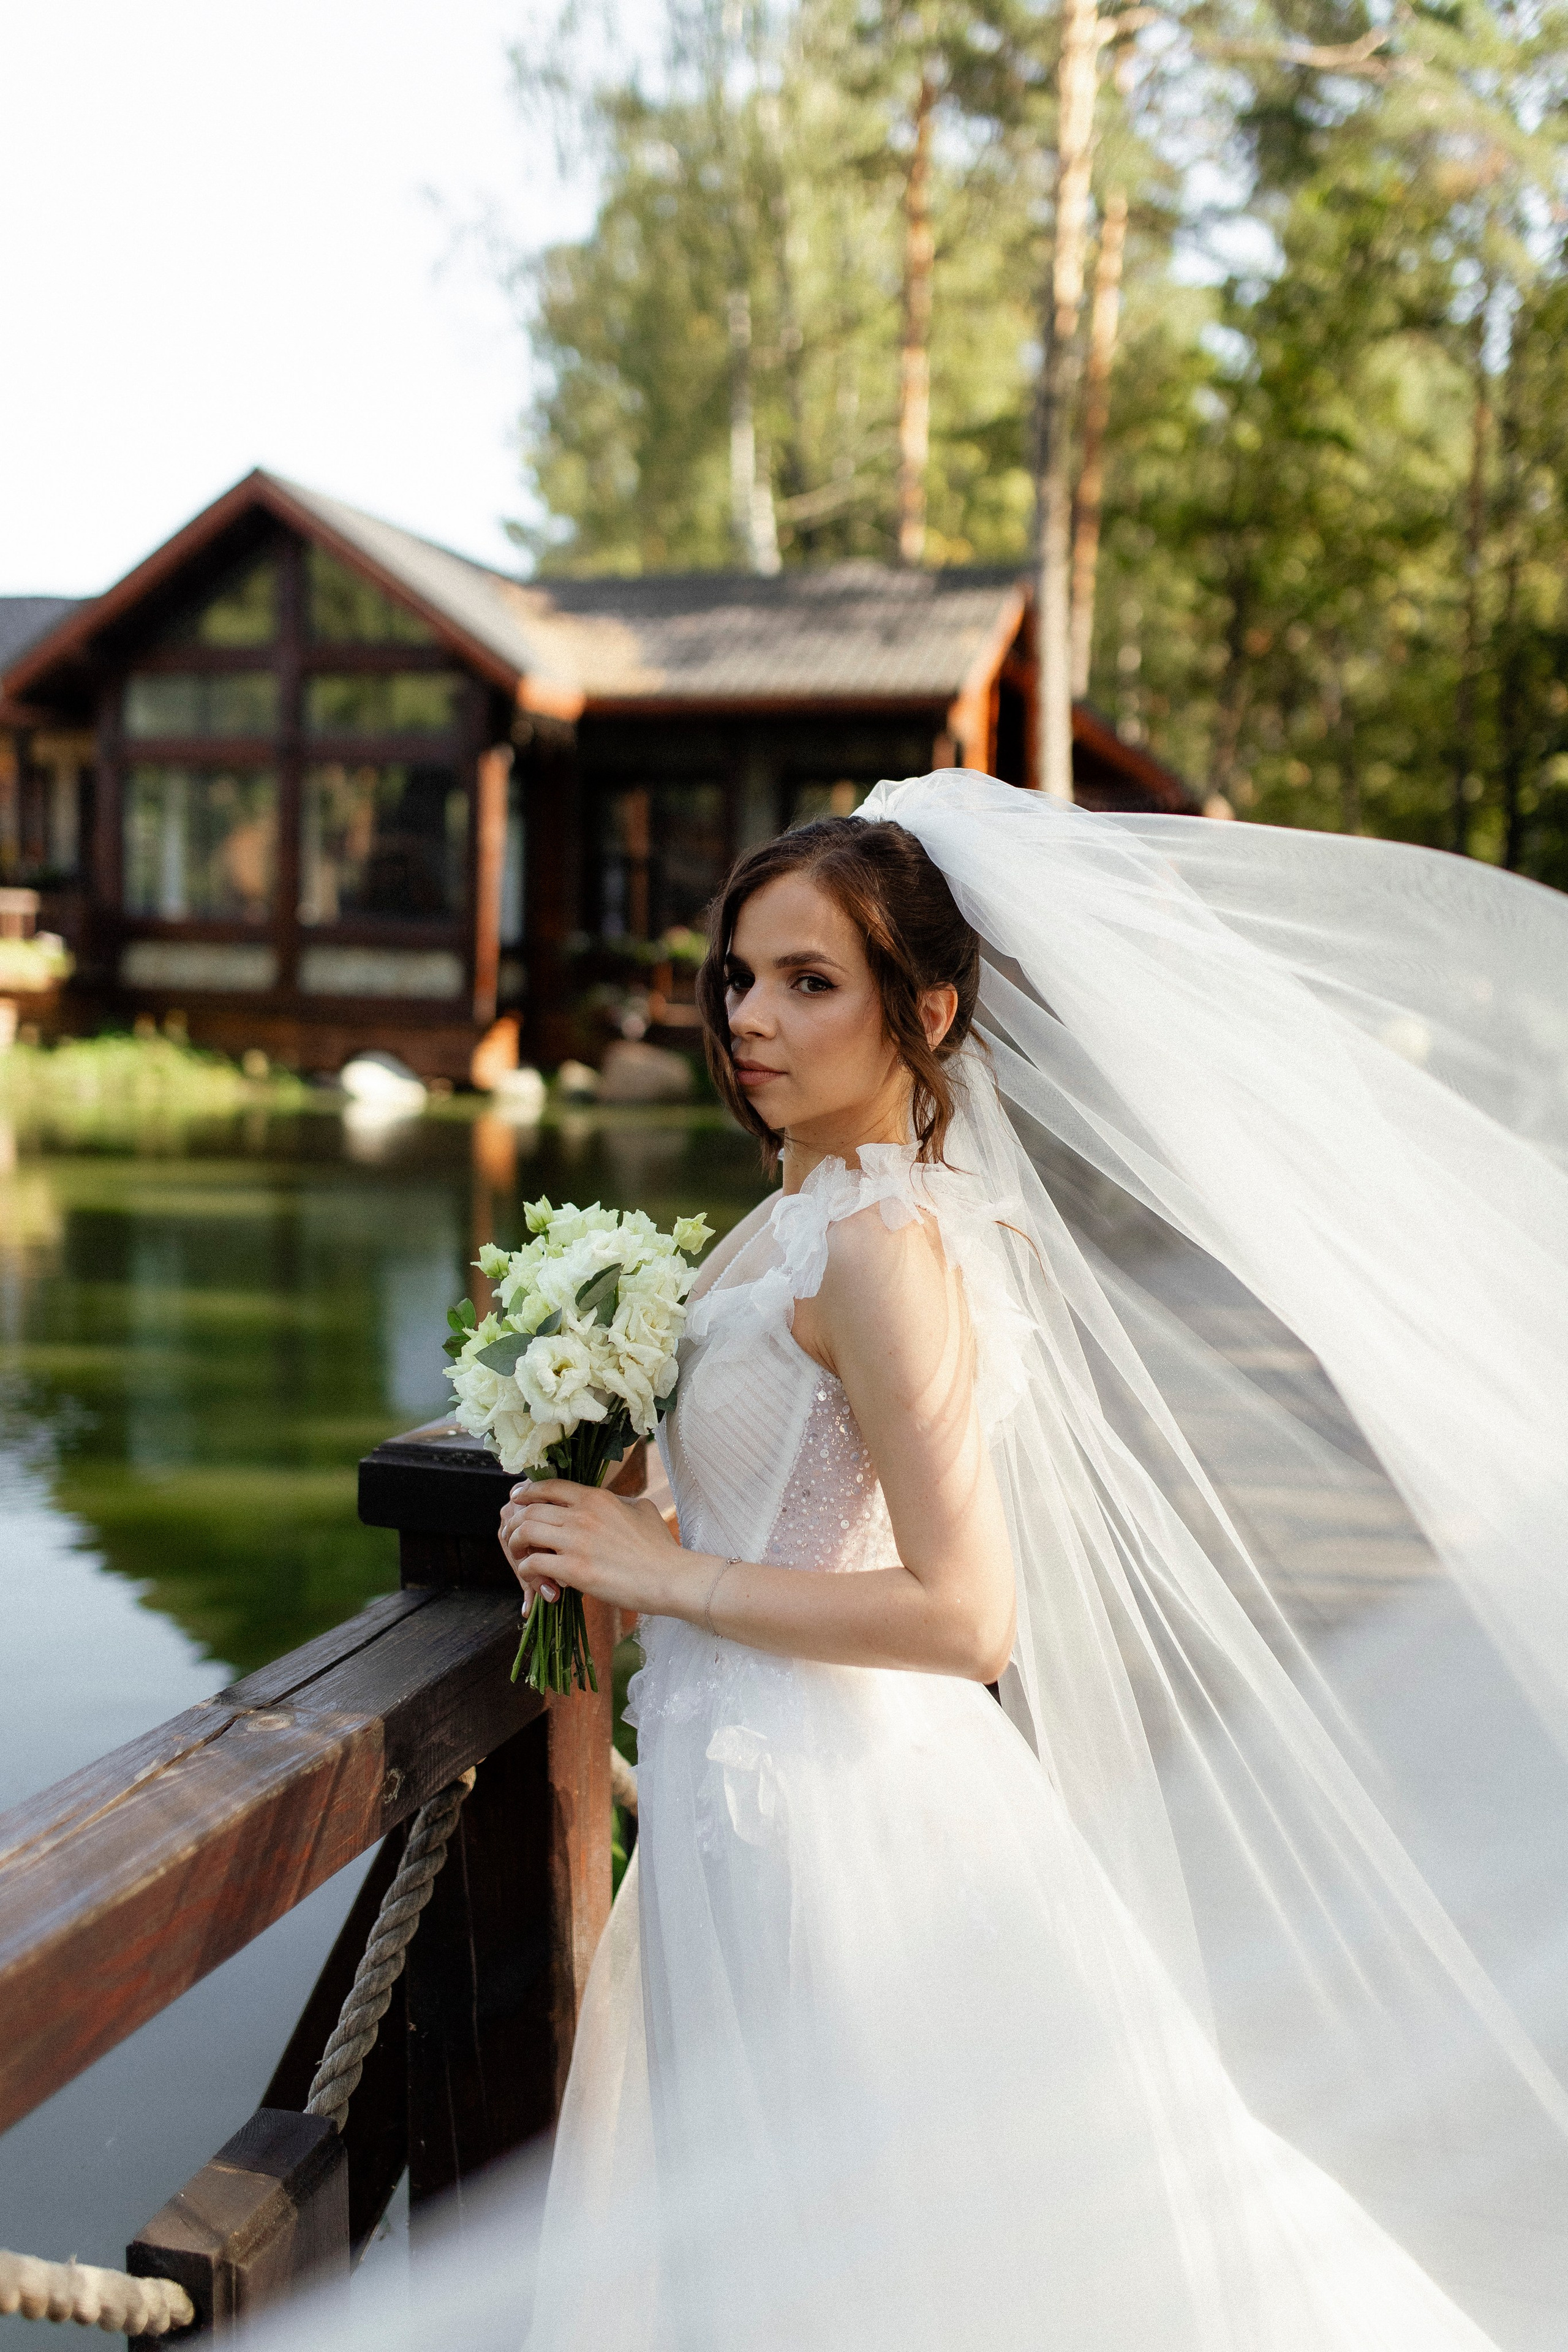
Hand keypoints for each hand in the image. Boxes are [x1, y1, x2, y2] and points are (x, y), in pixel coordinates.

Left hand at [499, 1478, 688, 1617]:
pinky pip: (533, 1563)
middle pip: (530, 1508)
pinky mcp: (574, 1570)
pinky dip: (527, 1569)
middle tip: (514, 1534)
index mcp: (596, 1497)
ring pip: (525, 1531)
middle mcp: (582, 1514)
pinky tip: (534, 1576)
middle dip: (515, 1521)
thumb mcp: (639, 1509)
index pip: (549, 1485)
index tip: (517, 1499)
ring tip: (520, 1555)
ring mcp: (576, 1541)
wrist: (669, 1577)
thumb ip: (617, 1501)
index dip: (527, 1491)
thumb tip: (608, 1500)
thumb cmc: (659, 1547)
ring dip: (516, 1544)